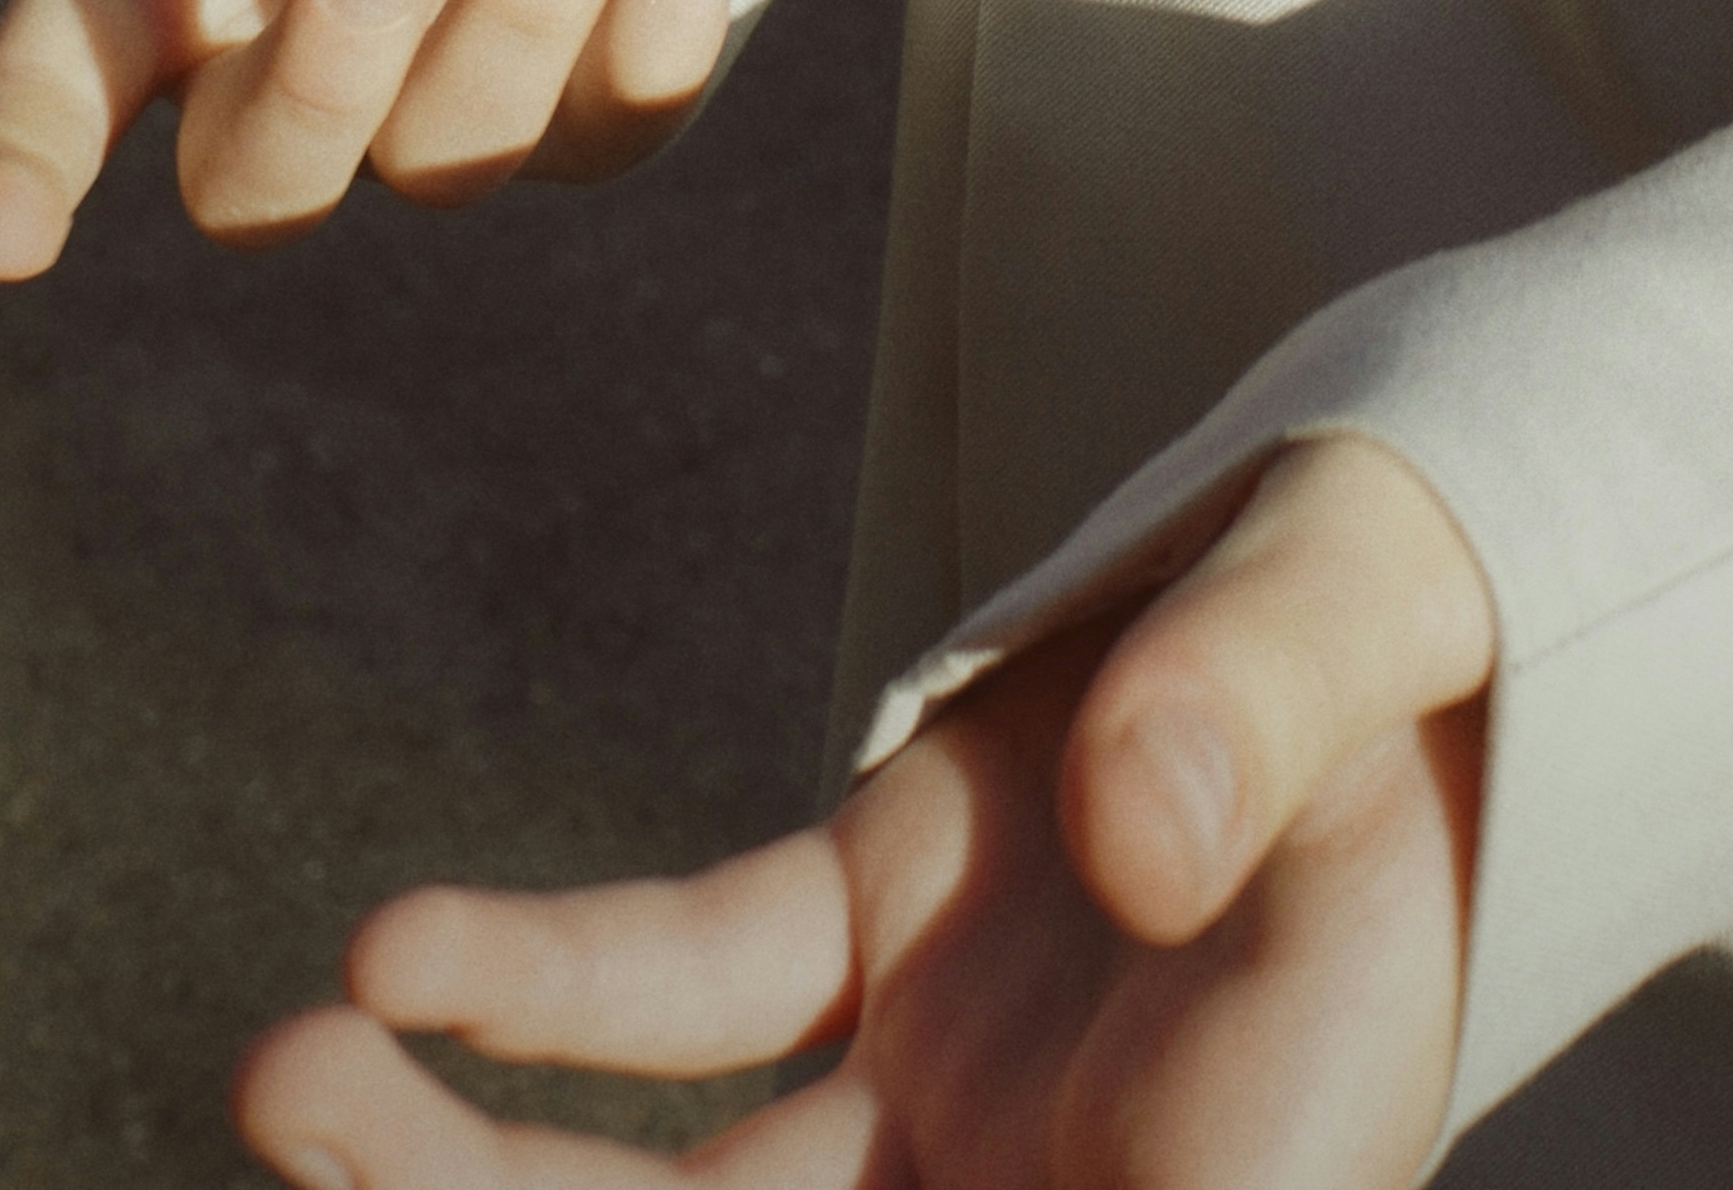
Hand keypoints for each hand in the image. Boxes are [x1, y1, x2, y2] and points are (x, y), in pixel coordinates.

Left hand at [231, 433, 1495, 1189]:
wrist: (1433, 598)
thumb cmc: (1443, 640)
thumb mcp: (1387, 646)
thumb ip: (1260, 714)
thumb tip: (1137, 818)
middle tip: (302, 1119)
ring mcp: (956, 1090)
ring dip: (460, 1160)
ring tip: (289, 1066)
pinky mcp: (885, 949)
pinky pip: (694, 996)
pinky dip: (547, 981)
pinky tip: (412, 948)